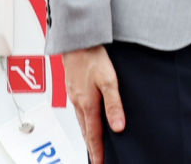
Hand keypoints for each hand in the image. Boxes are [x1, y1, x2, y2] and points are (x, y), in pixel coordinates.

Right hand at [63, 45, 124, 163]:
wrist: (76, 39)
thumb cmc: (92, 56)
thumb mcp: (108, 80)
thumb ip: (114, 104)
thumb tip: (118, 127)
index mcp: (87, 104)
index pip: (93, 135)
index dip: (97, 152)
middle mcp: (78, 102)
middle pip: (85, 131)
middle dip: (91, 147)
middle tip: (96, 159)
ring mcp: (74, 94)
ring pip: (81, 120)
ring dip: (86, 134)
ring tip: (92, 144)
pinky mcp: (72, 86)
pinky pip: (77, 109)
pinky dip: (83, 120)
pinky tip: (86, 117)